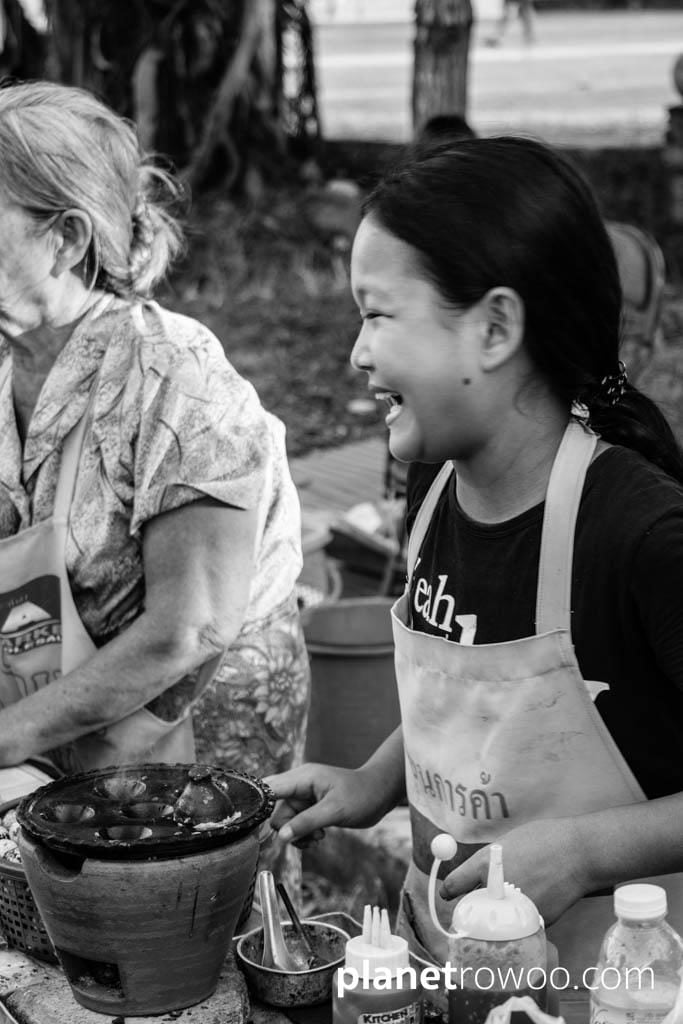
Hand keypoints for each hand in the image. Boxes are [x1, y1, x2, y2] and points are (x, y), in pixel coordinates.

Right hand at [264, 762, 389, 847]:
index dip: (258, 804)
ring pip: (286, 820)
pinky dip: (304, 833)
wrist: (380, 794)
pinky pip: (297, 823)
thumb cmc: (362, 796)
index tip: (254, 824)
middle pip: (274, 809)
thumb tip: (282, 836)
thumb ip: (306, 823)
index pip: (269, 788)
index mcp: (303, 778)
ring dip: (298, 833)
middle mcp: (300, 785)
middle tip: (307, 835)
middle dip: (287, 827)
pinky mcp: (311, 807)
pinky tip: (319, 836)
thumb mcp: (334, 811)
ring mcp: (305, 796)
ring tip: (318, 837)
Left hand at [440, 817, 588, 925]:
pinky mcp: (533, 922)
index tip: (448, 895)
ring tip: (516, 896)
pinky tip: (537, 898)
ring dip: (498, 913)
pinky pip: (519, 922)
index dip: (450, 890)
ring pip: (496, 918)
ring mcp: (514, 908)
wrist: (579, 853)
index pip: (455, 885)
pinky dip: (522, 916)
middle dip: (475, 905)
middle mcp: (495, 888)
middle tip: (479, 901)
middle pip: (473, 907)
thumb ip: (487, 862)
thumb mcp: (507, 843)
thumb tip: (473, 876)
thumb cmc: (543, 841)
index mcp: (485, 864)